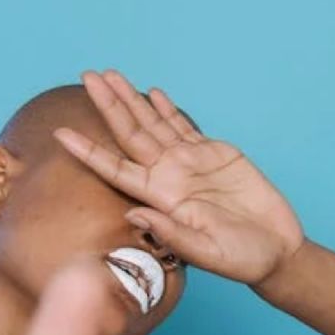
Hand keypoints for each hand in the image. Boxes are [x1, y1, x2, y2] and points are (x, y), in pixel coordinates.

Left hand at [53, 68, 305, 286]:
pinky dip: (166, 108)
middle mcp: (168, 177)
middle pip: (130, 135)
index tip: (60, 133)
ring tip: (110, 75)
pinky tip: (150, 92)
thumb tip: (131, 213)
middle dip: (109, 105)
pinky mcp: (214, 154)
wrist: (274, 251)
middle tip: (87, 76)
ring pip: (153, 124)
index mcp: (160, 199)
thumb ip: (170, 233)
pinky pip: (183, 126)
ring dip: (131, 99)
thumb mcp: (205, 252)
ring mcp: (189, 164)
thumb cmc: (241, 259)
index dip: (88, 151)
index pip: (115, 170)